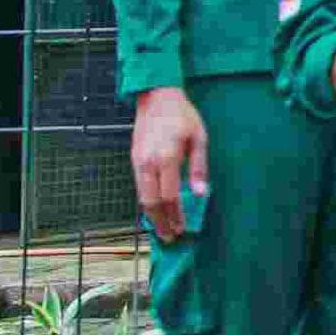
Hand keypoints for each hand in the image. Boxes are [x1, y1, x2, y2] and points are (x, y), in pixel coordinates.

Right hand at [130, 86, 208, 241]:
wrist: (156, 97)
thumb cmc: (183, 116)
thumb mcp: (199, 139)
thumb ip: (199, 168)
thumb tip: (202, 194)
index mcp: (167, 158)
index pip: (169, 196)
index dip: (175, 215)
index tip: (181, 229)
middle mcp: (149, 163)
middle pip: (151, 201)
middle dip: (160, 222)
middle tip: (169, 237)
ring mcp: (138, 162)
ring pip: (141, 196)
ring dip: (151, 215)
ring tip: (161, 229)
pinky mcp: (134, 159)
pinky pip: (139, 186)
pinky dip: (146, 201)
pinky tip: (154, 209)